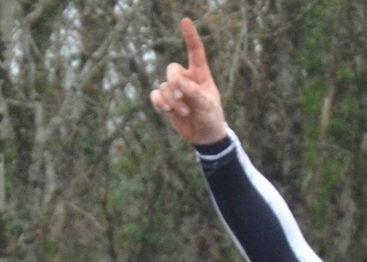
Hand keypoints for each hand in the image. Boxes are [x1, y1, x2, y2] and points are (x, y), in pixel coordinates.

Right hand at [150, 17, 226, 145]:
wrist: (204, 136)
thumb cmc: (211, 117)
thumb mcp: (208, 105)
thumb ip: (195, 93)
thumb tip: (179, 84)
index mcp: (200, 74)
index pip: (195, 51)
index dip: (190, 36)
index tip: (185, 21)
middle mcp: (187, 78)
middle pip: (172, 70)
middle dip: (175, 84)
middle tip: (183, 99)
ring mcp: (175, 89)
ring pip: (164, 86)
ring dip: (172, 100)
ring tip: (184, 113)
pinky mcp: (167, 101)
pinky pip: (155, 95)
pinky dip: (159, 102)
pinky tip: (167, 110)